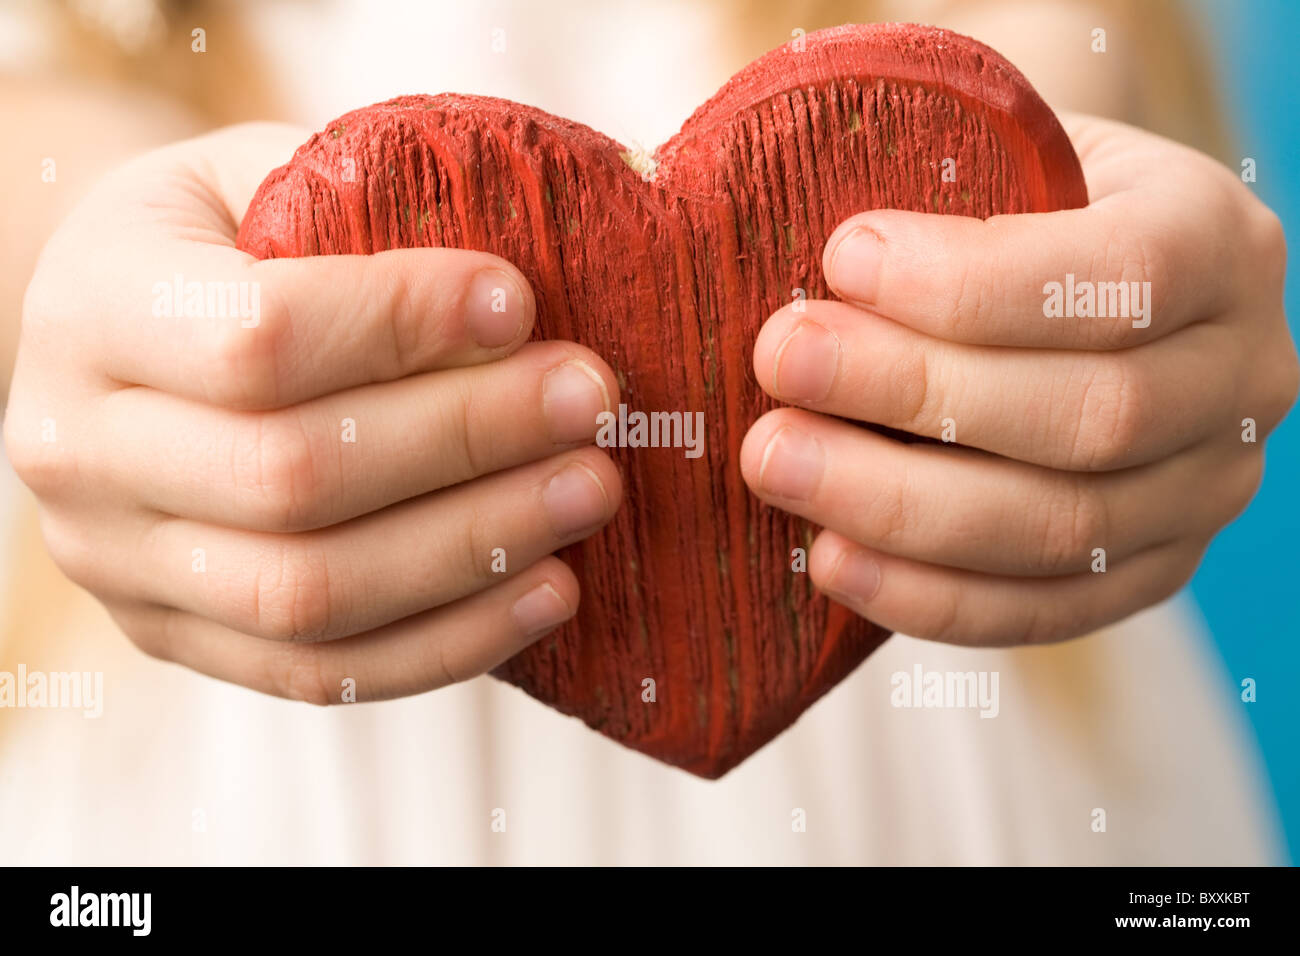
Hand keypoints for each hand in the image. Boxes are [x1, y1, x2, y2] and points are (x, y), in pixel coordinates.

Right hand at [4, 123, 621, 701]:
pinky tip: (552, 590)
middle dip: (465, 438)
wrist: (118, 340)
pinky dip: (450, 642)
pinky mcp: (176, 637)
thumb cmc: (217, 241)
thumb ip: (354, 211)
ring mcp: (119, 567)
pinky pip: (322, 673)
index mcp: (95, 311)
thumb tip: (521, 302)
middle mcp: (78, 452)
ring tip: (590, 489)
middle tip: (591, 401)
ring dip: (475, 548)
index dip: (400, 323)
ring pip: (309, 594)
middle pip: (292, 476)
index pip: (255, 337)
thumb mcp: (253, 179)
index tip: (520, 302)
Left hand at [741, 113, 1297, 645]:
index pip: (1123, 274)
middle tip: (782, 362)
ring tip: (777, 463)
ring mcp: (1207, 490)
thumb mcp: (1004, 160)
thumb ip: (943, 197)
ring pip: (1066, 527)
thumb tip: (821, 274)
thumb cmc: (1013, 209)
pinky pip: (1045, 609)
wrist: (1069, 288)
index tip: (842, 258)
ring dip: (901, 504)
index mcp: (1219, 241)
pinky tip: (830, 559)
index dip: (975, 280)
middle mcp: (1243, 374)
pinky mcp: (1152, 571)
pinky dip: (928, 596)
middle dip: (916, 393)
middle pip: (1095, 414)